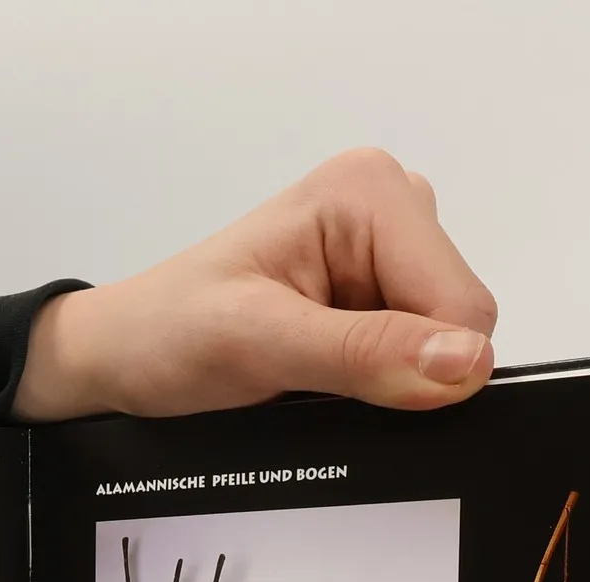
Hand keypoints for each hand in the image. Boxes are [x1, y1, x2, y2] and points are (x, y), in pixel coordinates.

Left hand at [14, 148, 498, 420]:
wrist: (125, 353)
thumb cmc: (168, 331)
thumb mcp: (260, 344)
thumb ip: (365, 354)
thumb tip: (461, 362)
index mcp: (369, 190)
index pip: (464, 303)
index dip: (426, 367)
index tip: (350, 383)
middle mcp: (387, 208)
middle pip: (459, 322)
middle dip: (399, 368)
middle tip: (311, 370)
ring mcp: (382, 252)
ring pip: (440, 346)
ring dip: (381, 376)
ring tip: (304, 366)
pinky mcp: (372, 292)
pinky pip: (412, 355)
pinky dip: (371, 380)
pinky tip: (316, 371)